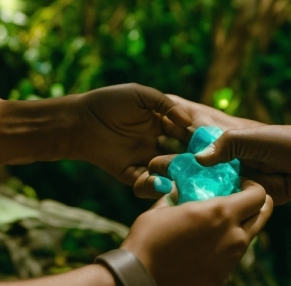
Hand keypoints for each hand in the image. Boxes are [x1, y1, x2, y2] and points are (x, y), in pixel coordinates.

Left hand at [69, 84, 191, 184]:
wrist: (80, 120)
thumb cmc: (109, 102)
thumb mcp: (141, 95)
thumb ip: (166, 104)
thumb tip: (188, 121)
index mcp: (162, 125)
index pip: (186, 134)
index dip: (197, 139)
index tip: (210, 144)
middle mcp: (157, 144)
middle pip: (180, 155)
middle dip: (191, 160)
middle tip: (203, 165)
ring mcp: (144, 160)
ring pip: (167, 172)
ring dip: (176, 174)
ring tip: (184, 176)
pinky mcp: (130, 173)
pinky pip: (146, 183)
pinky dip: (154, 185)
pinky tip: (161, 183)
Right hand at [121, 180, 272, 285]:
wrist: (140, 280)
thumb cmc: (148, 239)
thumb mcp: (162, 208)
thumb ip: (177, 197)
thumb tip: (177, 189)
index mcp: (221, 213)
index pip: (258, 195)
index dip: (252, 187)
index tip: (240, 185)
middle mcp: (233, 237)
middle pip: (262, 216)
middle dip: (256, 206)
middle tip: (239, 202)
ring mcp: (229, 262)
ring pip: (246, 239)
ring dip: (237, 229)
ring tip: (213, 228)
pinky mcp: (221, 280)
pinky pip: (229, 260)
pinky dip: (222, 251)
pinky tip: (200, 250)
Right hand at [133, 95, 264, 197]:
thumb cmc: (283, 142)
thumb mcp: (250, 137)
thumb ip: (224, 144)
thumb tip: (198, 158)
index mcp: (221, 133)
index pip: (188, 123)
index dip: (168, 121)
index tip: (144, 120)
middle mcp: (220, 153)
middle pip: (186, 153)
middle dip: (166, 156)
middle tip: (144, 164)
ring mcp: (226, 173)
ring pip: (196, 176)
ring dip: (179, 180)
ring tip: (156, 186)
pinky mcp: (235, 193)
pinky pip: (212, 197)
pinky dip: (198, 200)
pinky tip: (180, 207)